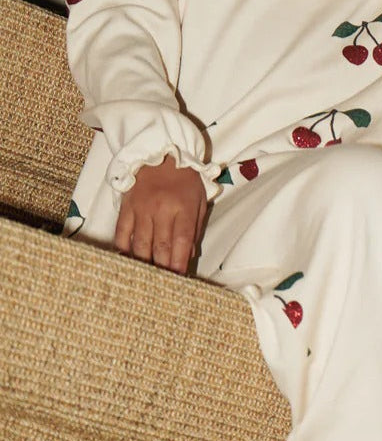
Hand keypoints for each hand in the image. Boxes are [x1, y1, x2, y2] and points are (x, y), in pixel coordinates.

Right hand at [114, 154, 206, 273]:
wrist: (161, 152)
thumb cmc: (185, 178)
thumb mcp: (200, 198)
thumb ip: (196, 227)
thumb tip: (188, 255)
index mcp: (184, 208)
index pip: (181, 242)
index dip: (179, 264)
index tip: (179, 281)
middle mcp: (162, 210)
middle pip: (161, 247)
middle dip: (162, 270)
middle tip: (162, 288)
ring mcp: (141, 210)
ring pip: (140, 245)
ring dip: (143, 265)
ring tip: (144, 282)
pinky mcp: (126, 208)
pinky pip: (121, 234)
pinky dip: (123, 251)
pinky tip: (125, 264)